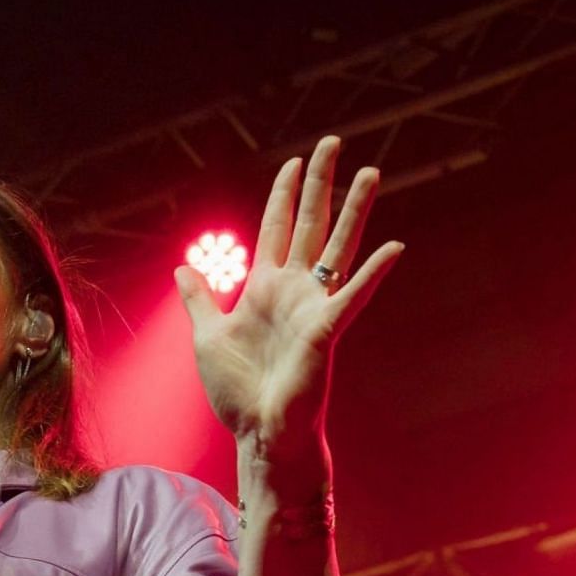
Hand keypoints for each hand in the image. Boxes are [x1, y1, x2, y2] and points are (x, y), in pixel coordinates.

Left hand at [174, 135, 402, 475]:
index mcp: (264, 288)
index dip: (284, 194)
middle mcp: (294, 290)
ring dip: (354, 210)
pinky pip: (353, 296)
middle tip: (332, 143)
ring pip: (338, 248)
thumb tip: (182, 267)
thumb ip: (199, 299)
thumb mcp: (206, 336)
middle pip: (310, 224)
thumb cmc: (237, 391)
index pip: (276, 228)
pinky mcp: (326, 330)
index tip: (294, 162)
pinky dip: (372, 273)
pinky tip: (393, 247)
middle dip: (320, 183)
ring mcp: (314, 307)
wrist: (257, 432)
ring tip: (371, 172)